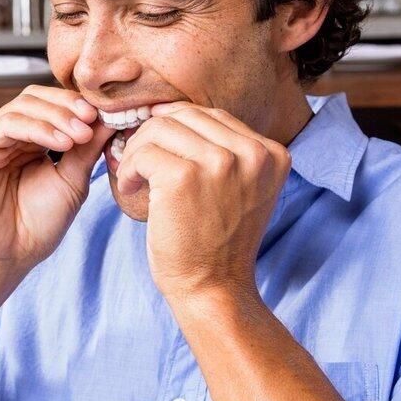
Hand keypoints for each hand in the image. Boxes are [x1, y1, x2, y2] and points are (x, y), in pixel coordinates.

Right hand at [0, 85, 114, 274]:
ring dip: (58, 117)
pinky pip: (8, 124)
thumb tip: (110, 119)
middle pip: (36, 97)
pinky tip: (62, 143)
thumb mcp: (71, 180)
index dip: (78, 105)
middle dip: (68, 106)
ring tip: (81, 135)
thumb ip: (86, 148)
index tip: (109, 115)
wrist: (7, 257)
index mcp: (27, 140)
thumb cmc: (36, 226)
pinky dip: (39, 128)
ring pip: (24, 106)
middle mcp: (6, 135)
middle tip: (94, 120)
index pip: (51, 104)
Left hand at [115, 103, 290, 304]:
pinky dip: (128, 169)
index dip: (178, 129)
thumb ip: (227, 152)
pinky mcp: (183, 177)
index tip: (161, 153)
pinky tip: (130, 189)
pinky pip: (143, 152)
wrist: (213, 288)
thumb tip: (173, 112)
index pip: (213, 116)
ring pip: (160, 128)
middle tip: (141, 164)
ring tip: (136, 178)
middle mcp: (252, 154)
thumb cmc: (217, 241)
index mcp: (271, 153)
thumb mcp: (242, 189)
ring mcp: (219, 163)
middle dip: (155, 136)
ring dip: (138, 151)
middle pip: (185, 115)